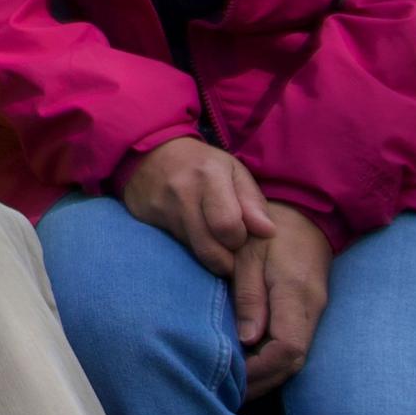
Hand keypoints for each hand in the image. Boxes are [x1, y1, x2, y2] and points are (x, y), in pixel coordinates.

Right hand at [118, 137, 275, 278]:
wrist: (151, 154)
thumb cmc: (202, 164)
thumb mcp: (233, 171)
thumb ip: (253, 202)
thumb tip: (268, 232)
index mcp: (209, 176)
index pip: (227, 226)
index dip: (239, 239)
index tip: (242, 236)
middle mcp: (182, 194)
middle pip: (209, 248)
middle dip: (226, 259)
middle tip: (230, 250)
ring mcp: (161, 209)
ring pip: (192, 252)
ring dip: (210, 256)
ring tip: (216, 243)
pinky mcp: (147, 221)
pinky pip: (176, 247)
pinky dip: (191, 249)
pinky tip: (195, 236)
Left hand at [234, 205, 331, 400]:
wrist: (303, 213)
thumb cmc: (267, 230)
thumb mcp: (248, 254)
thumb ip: (248, 296)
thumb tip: (246, 339)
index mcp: (296, 293)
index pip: (287, 348)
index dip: (261, 369)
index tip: (233, 377)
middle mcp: (312, 308)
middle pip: (294, 362)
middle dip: (263, 380)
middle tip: (229, 391)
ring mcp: (315, 311)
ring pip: (297, 358)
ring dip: (268, 374)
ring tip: (237, 385)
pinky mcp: (310, 311)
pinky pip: (295, 344)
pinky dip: (274, 360)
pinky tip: (250, 364)